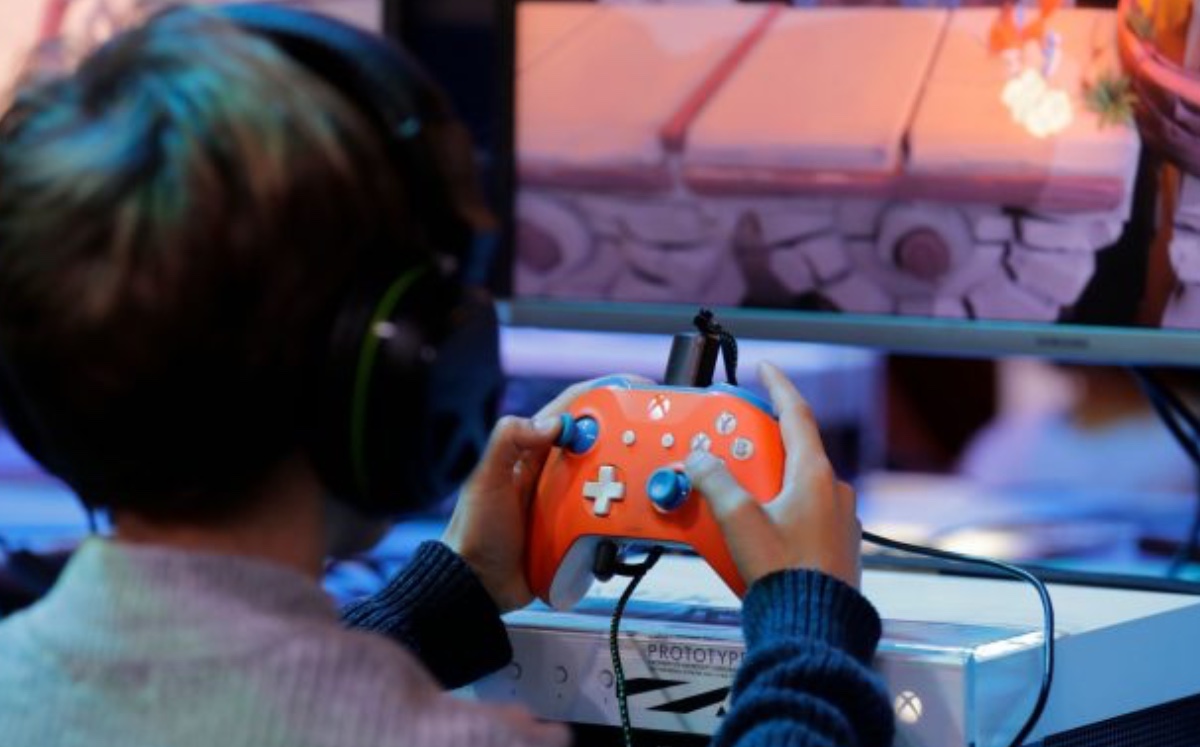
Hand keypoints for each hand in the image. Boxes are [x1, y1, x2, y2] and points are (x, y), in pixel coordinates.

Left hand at [442, 374, 651, 611]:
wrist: (479, 584)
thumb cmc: (475, 530)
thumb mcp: (486, 480)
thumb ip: (509, 441)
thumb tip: (551, 422)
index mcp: (531, 451)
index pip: (570, 411)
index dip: (600, 395)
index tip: (630, 389)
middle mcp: (553, 471)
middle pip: (598, 442)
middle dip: (624, 435)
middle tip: (650, 437)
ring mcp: (567, 499)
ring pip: (607, 478)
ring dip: (626, 476)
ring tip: (648, 476)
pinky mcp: (576, 527)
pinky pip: (606, 513)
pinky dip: (621, 511)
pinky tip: (635, 513)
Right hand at [684, 361, 861, 588]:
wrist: (814, 625)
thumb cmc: (785, 574)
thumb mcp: (739, 520)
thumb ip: (715, 481)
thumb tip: (700, 459)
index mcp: (816, 475)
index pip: (797, 414)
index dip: (779, 386)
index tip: (766, 369)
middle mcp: (834, 491)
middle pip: (792, 451)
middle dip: (759, 448)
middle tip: (731, 451)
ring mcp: (839, 519)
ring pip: (798, 484)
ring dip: (768, 483)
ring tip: (736, 500)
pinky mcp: (835, 544)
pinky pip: (804, 513)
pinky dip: (779, 510)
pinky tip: (758, 531)